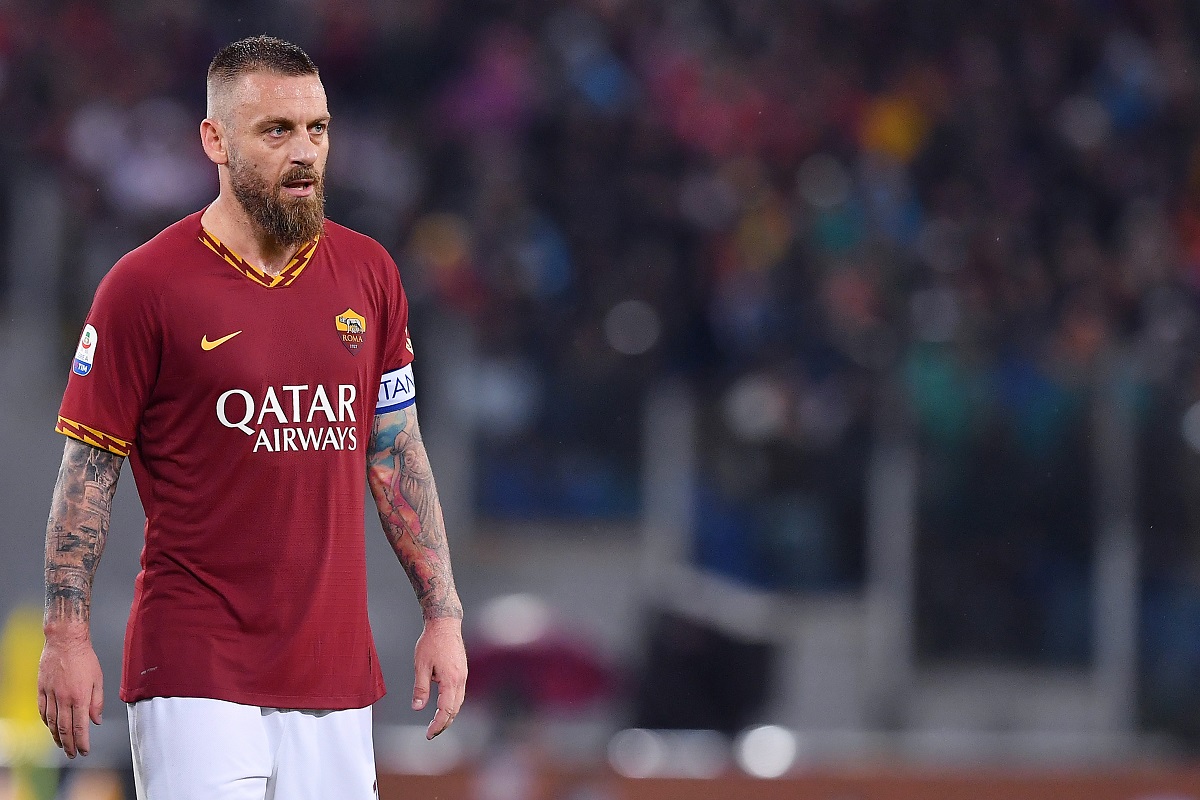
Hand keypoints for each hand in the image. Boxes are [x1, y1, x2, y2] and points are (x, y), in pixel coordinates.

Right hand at [37, 628, 103, 757]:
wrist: (65, 641)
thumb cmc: (84, 657)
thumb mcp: (98, 679)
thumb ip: (97, 702)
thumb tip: (96, 721)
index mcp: (80, 696)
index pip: (80, 726)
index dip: (82, 741)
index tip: (84, 751)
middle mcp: (64, 698)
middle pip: (65, 728)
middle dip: (70, 744)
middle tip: (73, 754)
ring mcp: (51, 694)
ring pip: (52, 722)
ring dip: (57, 737)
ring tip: (62, 745)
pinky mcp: (41, 689)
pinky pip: (42, 711)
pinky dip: (46, 722)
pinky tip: (50, 728)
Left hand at [412, 617, 466, 738]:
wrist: (445, 623)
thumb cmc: (432, 641)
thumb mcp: (420, 666)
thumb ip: (420, 688)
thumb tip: (417, 707)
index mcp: (450, 680)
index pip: (445, 710)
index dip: (437, 725)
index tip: (429, 734)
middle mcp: (460, 679)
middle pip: (455, 709)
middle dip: (444, 724)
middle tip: (432, 733)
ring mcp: (463, 675)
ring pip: (459, 702)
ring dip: (449, 715)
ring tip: (437, 723)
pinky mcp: (462, 671)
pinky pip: (459, 693)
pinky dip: (452, 704)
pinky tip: (444, 705)